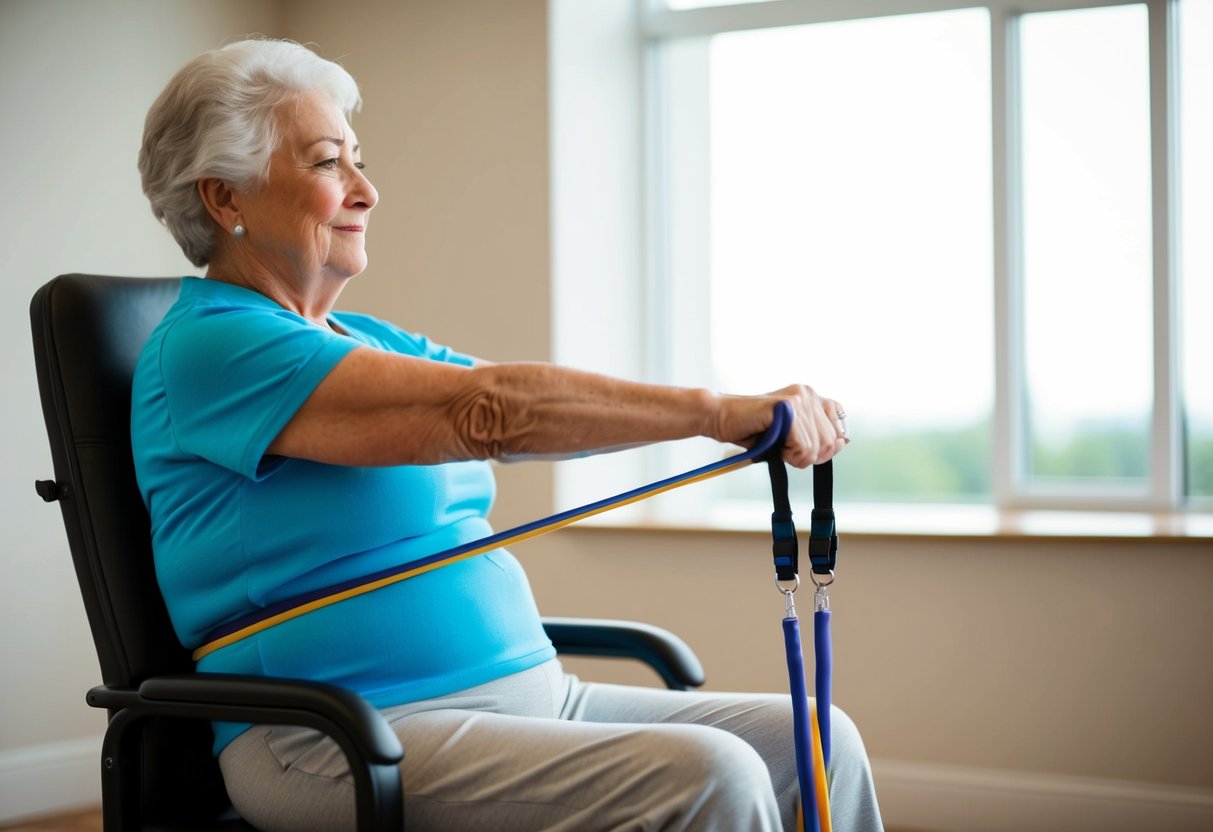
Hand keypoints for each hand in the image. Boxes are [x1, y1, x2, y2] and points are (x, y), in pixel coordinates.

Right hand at [712, 385, 847, 468]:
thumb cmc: (754, 430)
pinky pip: (803, 446)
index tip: (801, 449)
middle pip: (831, 443)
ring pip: (817, 447)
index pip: (841, 432)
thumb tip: (843, 443)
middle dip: (809, 456)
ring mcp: (799, 398)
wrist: (721, 418)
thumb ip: (817, 437)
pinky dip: (789, 455)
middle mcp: (808, 393)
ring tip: (777, 445)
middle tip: (785, 449)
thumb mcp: (792, 436)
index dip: (824, 449)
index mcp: (812, 397)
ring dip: (796, 457)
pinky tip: (774, 444)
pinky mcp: (787, 407)